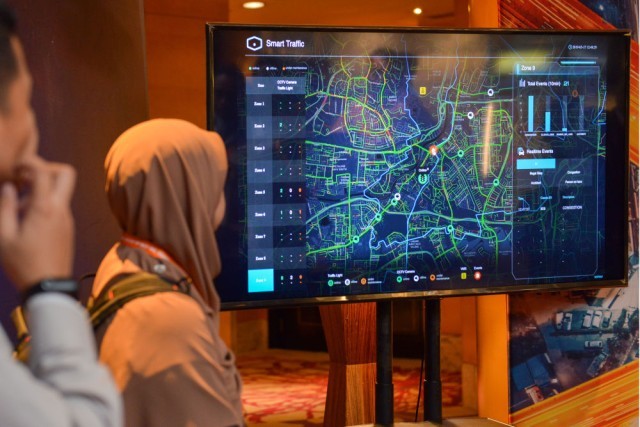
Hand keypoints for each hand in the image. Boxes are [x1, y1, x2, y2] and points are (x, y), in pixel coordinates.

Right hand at [0, 157, 75, 291]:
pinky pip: (59, 205)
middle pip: (66, 173)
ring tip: (18, 206)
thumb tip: (8, 187)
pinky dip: (44, 202)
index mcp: (45, 208)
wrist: (49, 287)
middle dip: (46, 168)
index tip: (14, 169)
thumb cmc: (23, 264)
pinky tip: (26, 218)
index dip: (29, 163)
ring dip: (42, 188)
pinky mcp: (68, 227)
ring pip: (61, 190)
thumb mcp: (4, 237)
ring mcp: (67, 218)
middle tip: (24, 178)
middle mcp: (61, 209)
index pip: (44, 171)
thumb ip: (5, 208)